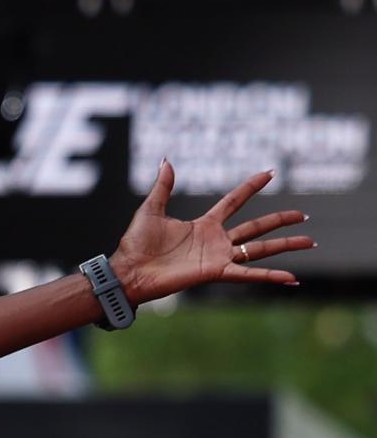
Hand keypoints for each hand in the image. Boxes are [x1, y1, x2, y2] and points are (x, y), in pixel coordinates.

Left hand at [110, 161, 313, 303]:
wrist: (128, 272)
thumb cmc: (135, 244)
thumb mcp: (150, 210)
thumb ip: (163, 187)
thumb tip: (166, 160)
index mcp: (203, 225)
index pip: (234, 202)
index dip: (251, 187)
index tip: (271, 173)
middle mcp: (215, 241)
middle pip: (256, 227)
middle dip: (280, 220)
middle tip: (304, 215)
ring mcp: (218, 257)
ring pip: (259, 249)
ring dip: (285, 245)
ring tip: (310, 241)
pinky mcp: (215, 272)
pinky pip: (248, 274)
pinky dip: (269, 276)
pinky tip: (292, 277)